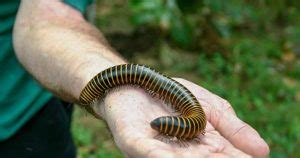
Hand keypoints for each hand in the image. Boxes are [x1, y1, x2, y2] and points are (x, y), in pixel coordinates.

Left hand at [95, 78, 268, 157]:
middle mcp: (181, 154)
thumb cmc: (175, 95)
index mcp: (202, 147)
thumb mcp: (211, 108)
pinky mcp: (135, 142)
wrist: (140, 80)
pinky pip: (150, 153)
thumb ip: (232, 128)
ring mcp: (157, 150)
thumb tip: (263, 151)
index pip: (224, 157)